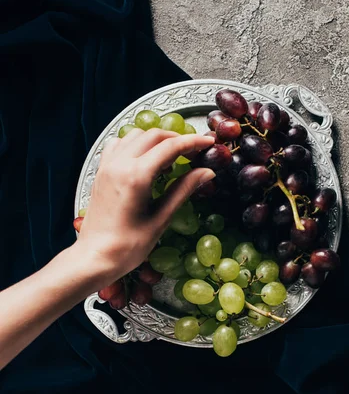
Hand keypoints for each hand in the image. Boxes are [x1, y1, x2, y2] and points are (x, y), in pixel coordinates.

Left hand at [74, 128, 214, 288]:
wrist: (94, 258)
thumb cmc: (128, 246)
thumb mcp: (161, 219)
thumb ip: (183, 190)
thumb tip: (206, 172)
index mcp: (136, 176)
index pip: (170, 147)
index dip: (193, 142)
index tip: (208, 142)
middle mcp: (119, 164)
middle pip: (153, 136)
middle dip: (176, 139)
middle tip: (193, 152)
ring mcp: (107, 166)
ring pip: (135, 136)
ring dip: (155, 140)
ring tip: (170, 158)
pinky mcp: (101, 172)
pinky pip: (118, 145)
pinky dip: (135, 145)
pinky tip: (144, 161)